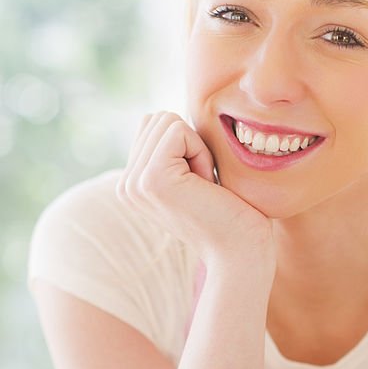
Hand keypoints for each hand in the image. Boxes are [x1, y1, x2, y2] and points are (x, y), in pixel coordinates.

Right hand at [117, 112, 274, 269]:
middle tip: (205, 185)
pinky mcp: (152, 178)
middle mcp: (126, 185)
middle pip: (158, 119)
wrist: (241, 252)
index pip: (153, 125)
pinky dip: (202, 153)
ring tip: (205, 187)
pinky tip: (207, 186)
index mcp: (132, 184)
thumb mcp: (193, 176)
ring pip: (167, 121)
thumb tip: (163, 116)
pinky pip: (179, 131)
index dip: (189, 145)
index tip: (201, 183)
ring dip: (198, 149)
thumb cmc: (231, 214)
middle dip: (192, 143)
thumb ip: (172, 150)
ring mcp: (134, 183)